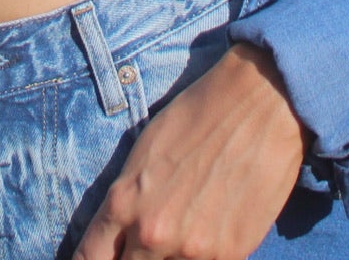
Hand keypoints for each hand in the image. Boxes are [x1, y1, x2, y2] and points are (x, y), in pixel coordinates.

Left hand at [74, 42, 305, 259]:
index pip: (90, 258)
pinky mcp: (230, 255)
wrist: (258, 104)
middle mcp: (153, 233)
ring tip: (182, 230)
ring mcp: (193, 250)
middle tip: (146, 241)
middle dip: (132, 259)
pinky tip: (210, 231)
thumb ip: (127, 203)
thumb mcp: (144, 152)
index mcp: (123, 203)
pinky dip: (203, 257)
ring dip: (169, 258)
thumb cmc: (197, 116)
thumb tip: (121, 236)